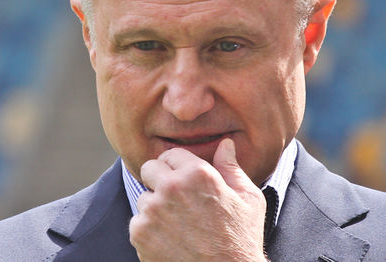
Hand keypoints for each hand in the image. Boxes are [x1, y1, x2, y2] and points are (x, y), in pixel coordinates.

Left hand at [129, 138, 267, 261]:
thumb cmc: (241, 241)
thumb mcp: (248, 200)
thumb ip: (231, 168)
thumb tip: (225, 144)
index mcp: (199, 174)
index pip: (171, 154)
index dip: (177, 167)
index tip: (183, 181)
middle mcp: (172, 187)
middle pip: (149, 168)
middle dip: (159, 180)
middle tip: (176, 201)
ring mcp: (153, 210)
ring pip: (143, 198)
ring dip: (155, 208)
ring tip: (178, 226)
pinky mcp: (139, 233)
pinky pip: (137, 222)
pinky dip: (149, 231)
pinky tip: (170, 241)